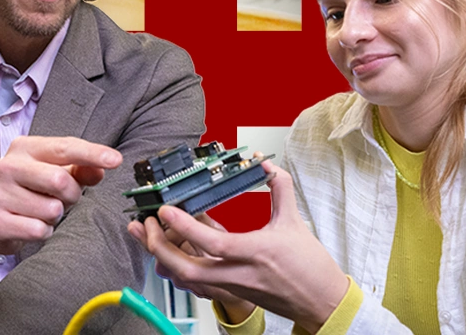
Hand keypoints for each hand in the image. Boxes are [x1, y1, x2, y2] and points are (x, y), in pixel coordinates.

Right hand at [0, 136, 121, 276]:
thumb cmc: (29, 189)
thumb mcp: (53, 172)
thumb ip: (80, 169)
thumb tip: (101, 169)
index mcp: (25, 147)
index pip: (65, 147)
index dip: (93, 153)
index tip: (116, 160)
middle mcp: (7, 166)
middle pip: (60, 180)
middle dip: (71, 195)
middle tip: (63, 198)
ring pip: (52, 209)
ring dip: (56, 215)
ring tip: (41, 210)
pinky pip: (38, 230)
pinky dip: (43, 231)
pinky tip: (31, 224)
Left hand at [129, 162, 348, 332]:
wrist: (321, 302)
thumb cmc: (309, 267)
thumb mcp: (294, 221)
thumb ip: (279, 188)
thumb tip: (265, 164)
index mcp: (255, 252)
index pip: (213, 242)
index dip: (185, 226)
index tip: (166, 209)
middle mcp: (239, 274)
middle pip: (188, 269)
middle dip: (159, 248)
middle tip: (144, 225)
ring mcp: (233, 286)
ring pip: (187, 279)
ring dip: (162, 257)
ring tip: (146, 235)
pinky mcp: (231, 292)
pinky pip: (196, 282)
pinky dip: (178, 266)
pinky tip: (169, 251)